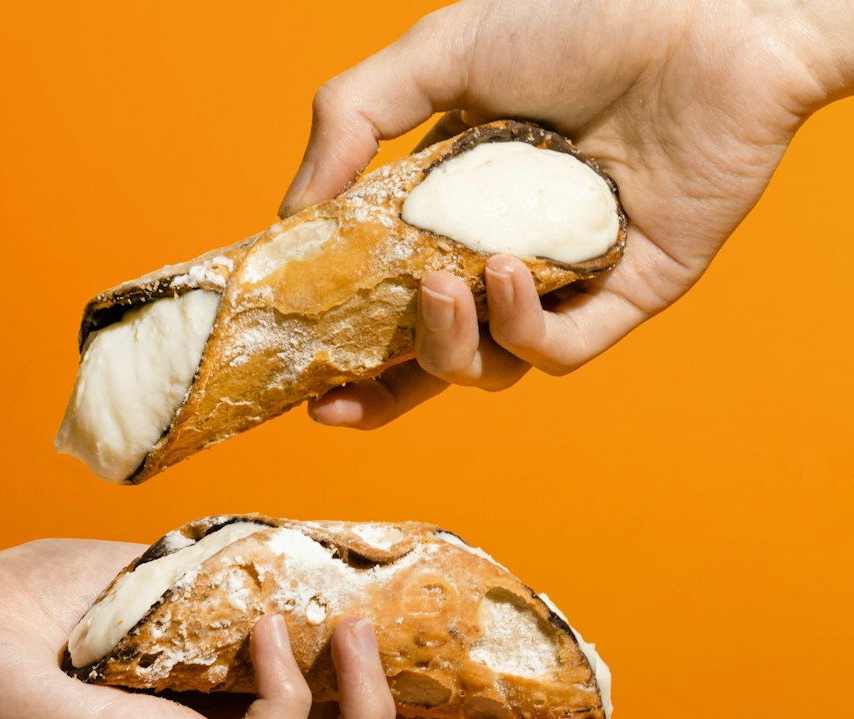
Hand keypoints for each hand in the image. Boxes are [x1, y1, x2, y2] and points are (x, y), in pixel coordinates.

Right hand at [280, 0, 853, 429]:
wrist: (707, 11)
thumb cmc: (580, 18)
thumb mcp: (442, 53)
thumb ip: (353, 120)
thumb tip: (290, 215)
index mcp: (455, 212)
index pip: (390, 300)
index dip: (343, 347)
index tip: (296, 373)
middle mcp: (504, 258)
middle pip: (431, 360)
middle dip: (377, 396)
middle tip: (331, 401)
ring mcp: (564, 284)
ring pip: (490, 369)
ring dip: (449, 346)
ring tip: (445, 283)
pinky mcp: (625, 296)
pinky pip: (559, 352)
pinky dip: (522, 328)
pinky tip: (509, 271)